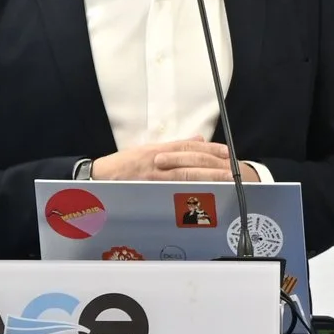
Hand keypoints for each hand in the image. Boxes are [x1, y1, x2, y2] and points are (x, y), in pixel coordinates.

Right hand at [92, 139, 240, 181]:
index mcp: (159, 150)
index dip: (210, 149)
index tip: (227, 152)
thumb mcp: (149, 150)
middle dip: (214, 164)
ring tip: (226, 179)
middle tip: (234, 168)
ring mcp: (153, 176)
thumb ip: (175, 146)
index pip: (190, 147)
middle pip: (191, 161)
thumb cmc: (124, 165)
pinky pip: (171, 190)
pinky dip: (189, 191)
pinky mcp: (148, 190)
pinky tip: (204, 193)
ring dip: (207, 177)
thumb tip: (198, 139)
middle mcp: (158, 161)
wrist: (98, 177)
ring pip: (185, 175)